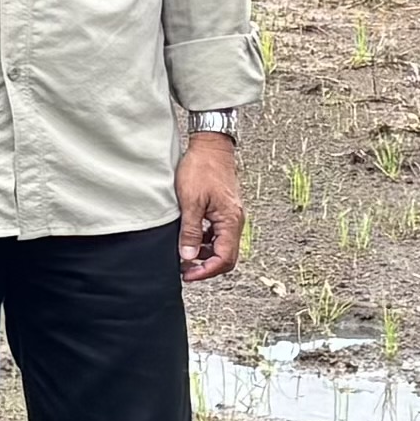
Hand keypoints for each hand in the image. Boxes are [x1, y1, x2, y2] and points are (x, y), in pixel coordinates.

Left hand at [174, 131, 246, 282]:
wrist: (211, 145)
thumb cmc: (202, 168)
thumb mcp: (191, 202)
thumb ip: (190, 232)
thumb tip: (188, 257)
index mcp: (230, 221)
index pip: (224, 258)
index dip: (206, 272)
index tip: (188, 275)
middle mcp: (235, 221)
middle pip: (226, 256)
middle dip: (206, 267)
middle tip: (185, 270)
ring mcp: (231, 216)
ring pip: (221, 246)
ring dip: (204, 255)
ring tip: (184, 254)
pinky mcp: (224, 210)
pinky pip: (218, 234)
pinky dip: (205, 241)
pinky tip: (190, 238)